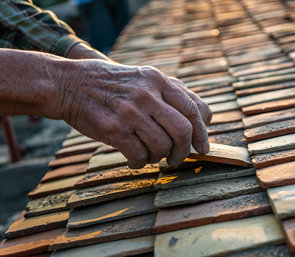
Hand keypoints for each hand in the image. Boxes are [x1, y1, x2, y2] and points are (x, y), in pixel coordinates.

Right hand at [55, 60, 211, 167]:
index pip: (192, 108)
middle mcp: (147, 94)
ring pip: (162, 146)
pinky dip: (139, 163)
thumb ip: (173, 93)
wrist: (68, 84)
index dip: (202, 132)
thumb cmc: (111, 84)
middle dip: (184, 151)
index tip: (202, 148)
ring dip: (159, 157)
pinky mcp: (113, 129)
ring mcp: (130, 112)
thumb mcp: (143, 78)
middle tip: (177, 159)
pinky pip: (139, 155)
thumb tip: (205, 116)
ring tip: (150, 156)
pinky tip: (134, 159)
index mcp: (157, 80)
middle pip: (182, 130)